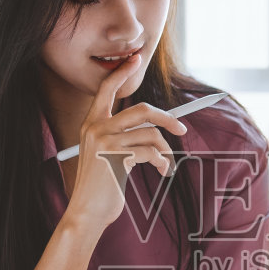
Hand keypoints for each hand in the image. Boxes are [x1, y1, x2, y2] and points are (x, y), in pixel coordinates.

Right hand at [61, 53, 186, 234]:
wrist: (87, 211)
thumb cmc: (102, 185)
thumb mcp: (107, 154)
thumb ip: (123, 136)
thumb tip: (157, 125)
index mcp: (91, 123)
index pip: (106, 88)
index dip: (122, 72)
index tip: (135, 58)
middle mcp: (95, 128)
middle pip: (141, 109)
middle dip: (166, 118)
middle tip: (181, 130)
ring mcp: (104, 141)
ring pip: (150, 134)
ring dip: (165, 150)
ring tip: (165, 164)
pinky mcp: (115, 157)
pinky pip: (150, 151)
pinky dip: (161, 162)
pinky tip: (161, 171)